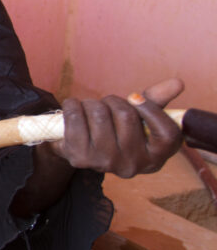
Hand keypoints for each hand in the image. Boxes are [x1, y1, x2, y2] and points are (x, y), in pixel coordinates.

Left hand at [53, 78, 183, 177]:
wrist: (80, 148)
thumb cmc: (115, 129)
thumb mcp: (139, 117)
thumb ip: (157, 100)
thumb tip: (177, 83)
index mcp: (154, 157)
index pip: (166, 133)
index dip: (151, 109)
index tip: (135, 96)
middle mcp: (132, 166)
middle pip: (126, 115)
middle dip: (113, 101)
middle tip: (107, 104)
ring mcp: (105, 164)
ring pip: (99, 114)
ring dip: (91, 103)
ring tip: (90, 108)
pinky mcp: (80, 159)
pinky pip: (75, 118)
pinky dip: (72, 105)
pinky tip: (73, 107)